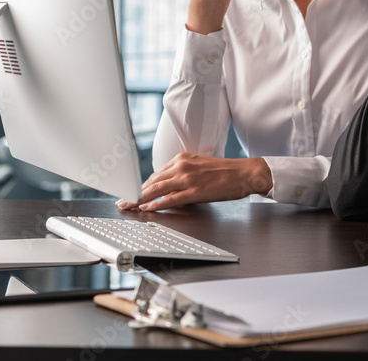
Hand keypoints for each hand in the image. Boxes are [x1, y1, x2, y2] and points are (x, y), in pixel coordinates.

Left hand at [118, 153, 273, 210]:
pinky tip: (147, 208)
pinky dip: (156, 204)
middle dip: (135, 193)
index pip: (155, 174)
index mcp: (182, 158)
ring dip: (140, 199)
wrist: (244, 173)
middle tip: (123, 201)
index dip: (141, 185)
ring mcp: (187, 178)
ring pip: (156, 189)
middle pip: (152, 181)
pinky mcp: (194, 190)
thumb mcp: (199, 167)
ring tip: (128, 206)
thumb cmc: (225, 172)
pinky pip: (170, 198)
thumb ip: (182, 174)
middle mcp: (182, 166)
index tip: (130, 192)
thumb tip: (168, 186)